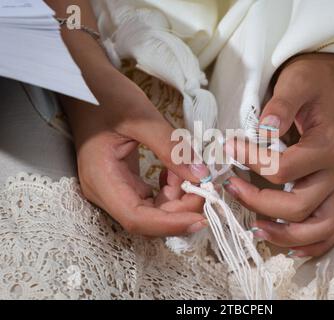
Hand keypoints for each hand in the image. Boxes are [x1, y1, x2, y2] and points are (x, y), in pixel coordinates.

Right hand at [62, 66, 209, 236]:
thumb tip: (201, 176)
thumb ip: (172, 148)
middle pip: (147, 218)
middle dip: (180, 209)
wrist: (85, 83)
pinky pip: (151, 196)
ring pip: (152, 209)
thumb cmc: (106, 95)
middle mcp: (105, 191)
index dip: (170, 224)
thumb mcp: (142, 117)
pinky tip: (175, 168)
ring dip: (177, 196)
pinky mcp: (123, 180)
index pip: (137, 219)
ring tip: (189, 169)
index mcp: (102, 179)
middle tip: (205, 187)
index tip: (201, 217)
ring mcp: (113, 187)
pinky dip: (170, 188)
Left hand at [224, 53, 333, 256]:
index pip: (283, 170)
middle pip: (299, 207)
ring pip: (320, 229)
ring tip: (255, 229)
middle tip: (230, 188)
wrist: (330, 85)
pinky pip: (331, 231)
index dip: (250, 163)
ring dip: (286, 235)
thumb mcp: (295, 84)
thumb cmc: (310, 85)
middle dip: (259, 203)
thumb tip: (264, 129)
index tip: (228, 147)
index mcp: (326, 146)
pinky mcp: (333, 194)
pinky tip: (288, 246)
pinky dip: (311, 244)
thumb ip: (281, 105)